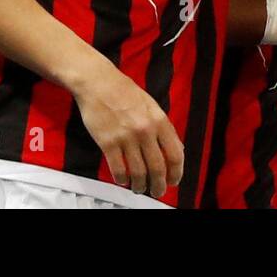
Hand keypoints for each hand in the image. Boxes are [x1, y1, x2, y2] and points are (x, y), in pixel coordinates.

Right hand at [72, 60, 183, 197]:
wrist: (99, 84)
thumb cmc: (126, 93)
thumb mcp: (152, 106)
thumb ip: (164, 128)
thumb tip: (177, 148)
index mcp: (160, 121)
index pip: (175, 154)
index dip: (177, 172)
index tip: (174, 181)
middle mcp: (146, 131)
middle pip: (158, 167)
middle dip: (159, 185)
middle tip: (157, 192)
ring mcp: (126, 138)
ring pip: (138, 172)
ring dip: (140, 185)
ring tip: (140, 189)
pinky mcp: (108, 143)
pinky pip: (118, 168)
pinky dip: (122, 179)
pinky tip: (123, 180)